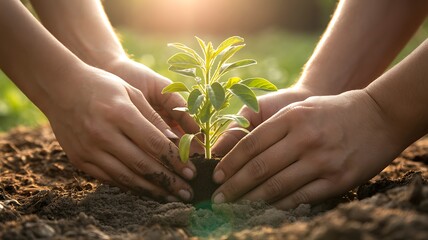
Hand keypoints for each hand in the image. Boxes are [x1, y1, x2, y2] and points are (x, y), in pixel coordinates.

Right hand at [46, 64, 194, 201]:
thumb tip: (176, 143)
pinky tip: (147, 190)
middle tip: (188, 193)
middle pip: (143, 165)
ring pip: (127, 177)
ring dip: (152, 190)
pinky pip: (110, 179)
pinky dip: (131, 186)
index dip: (176, 161)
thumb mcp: (132, 93)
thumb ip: (154, 119)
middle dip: (169, 182)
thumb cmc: (102, 86)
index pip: (155, 144)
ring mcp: (89, 149)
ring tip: (171, 197)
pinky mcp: (80, 160)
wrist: (59, 87)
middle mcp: (103, 134)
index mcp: (120, 113)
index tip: (192, 172)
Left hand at [212, 90, 403, 208]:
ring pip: (277, 187)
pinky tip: (266, 209)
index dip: (229, 164)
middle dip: (234, 187)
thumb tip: (235, 148)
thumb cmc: (330, 112)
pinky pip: (301, 197)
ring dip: (252, 201)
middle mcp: (304, 139)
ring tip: (236, 208)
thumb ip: (269, 127)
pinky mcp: (337, 179)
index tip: (216, 178)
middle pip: (259, 168)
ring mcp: (322, 160)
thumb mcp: (298, 110)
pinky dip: (280, 205)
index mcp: (291, 118)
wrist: (378, 116)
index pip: (250, 145)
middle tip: (218, 200)